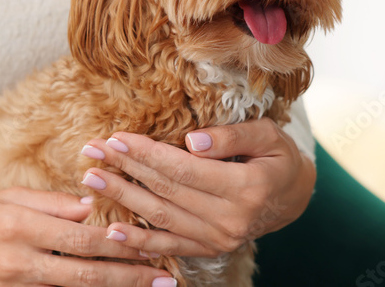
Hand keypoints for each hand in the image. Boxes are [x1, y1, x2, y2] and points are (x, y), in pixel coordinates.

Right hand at [0, 187, 176, 285]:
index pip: (81, 237)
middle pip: (84, 272)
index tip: (150, 244)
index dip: (119, 243)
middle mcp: (19, 261)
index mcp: (21, 225)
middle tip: (164, 278)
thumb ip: (50, 202)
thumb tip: (91, 208)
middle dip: (128, 276)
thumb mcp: (7, 197)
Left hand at [79, 117, 315, 258]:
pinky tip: (112, 231)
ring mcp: (219, 239)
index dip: (147, 153)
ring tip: (92, 180)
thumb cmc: (277, 157)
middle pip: (166, 191)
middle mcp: (230, 219)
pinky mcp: (210, 249)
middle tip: (92, 152)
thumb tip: (192, 141)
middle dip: (125, 170)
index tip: (116, 137)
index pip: (184, 169)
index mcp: (246, 188)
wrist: (293, 197)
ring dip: (122, 199)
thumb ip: (231, 136)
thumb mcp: (267, 135)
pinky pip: (170, 246)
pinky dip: (140, 241)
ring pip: (161, 218)